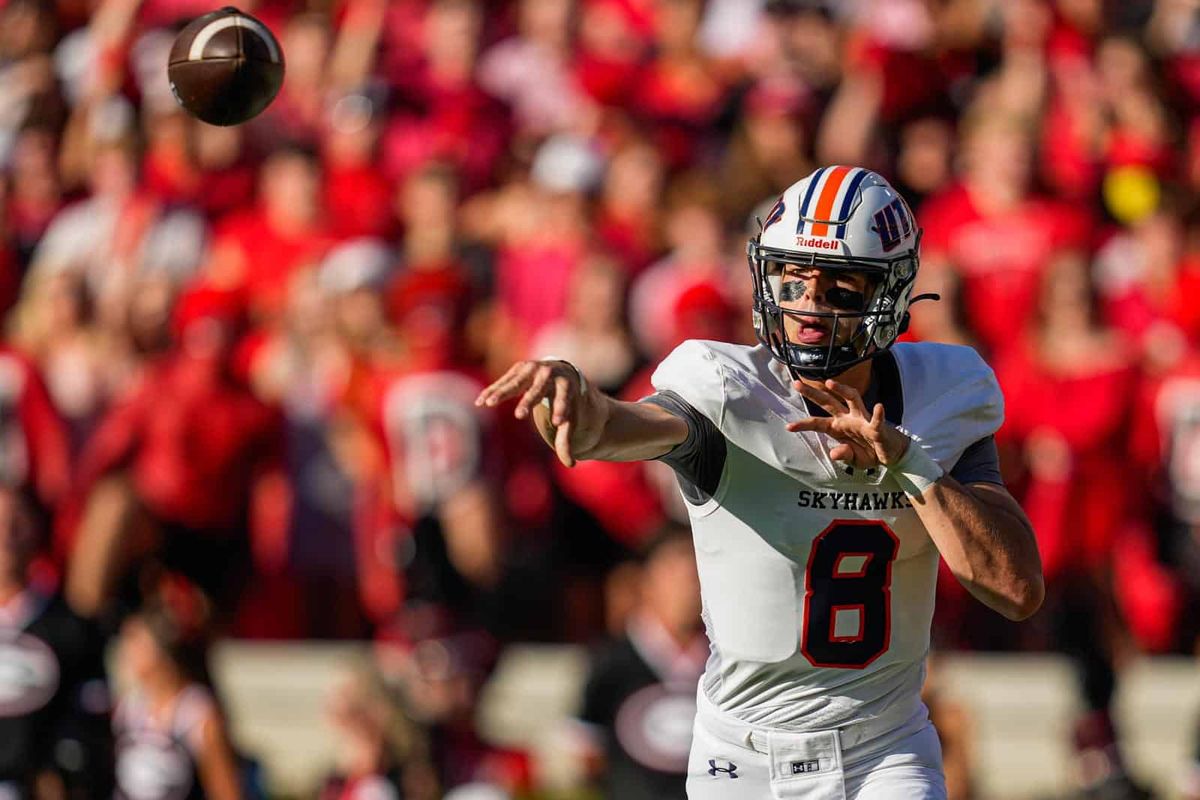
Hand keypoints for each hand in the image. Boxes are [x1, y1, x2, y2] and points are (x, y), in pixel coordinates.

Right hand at [475, 360, 600, 466]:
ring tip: (488, 403)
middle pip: (538, 389)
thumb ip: (566, 439)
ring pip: (515, 383)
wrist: (559, 370)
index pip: (564, 398)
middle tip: (520, 416)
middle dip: (529, 402)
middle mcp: (549, 374)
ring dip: (501, 393)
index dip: (561, 409)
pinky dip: (491, 391)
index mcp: (566, 385)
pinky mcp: (518, 369)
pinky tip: (479, 402)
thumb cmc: (565, 399)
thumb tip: (571, 465)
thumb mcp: (569, 416)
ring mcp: (532, 369)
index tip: (557, 423)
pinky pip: (503, 381)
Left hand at [785, 379, 909, 468]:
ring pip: (851, 399)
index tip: (788, 426)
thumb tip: (834, 453)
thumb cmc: (869, 453)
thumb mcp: (853, 459)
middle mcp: (847, 419)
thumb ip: (843, 455)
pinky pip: (876, 420)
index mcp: (837, 427)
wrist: (890, 455)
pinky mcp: (876, 427)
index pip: (817, 423)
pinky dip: (878, 414)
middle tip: (796, 384)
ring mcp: (862, 420)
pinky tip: (879, 407)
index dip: (803, 424)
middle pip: (828, 402)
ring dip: (841, 390)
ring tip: (829, 383)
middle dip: (812, 393)